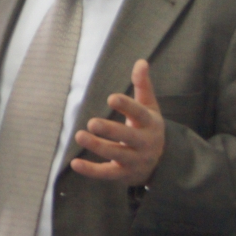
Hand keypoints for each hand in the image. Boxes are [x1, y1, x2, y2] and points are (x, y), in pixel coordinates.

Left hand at [71, 59, 163, 185]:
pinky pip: (106, 173)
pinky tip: (74, 163)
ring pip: (116, 155)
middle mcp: (144, 143)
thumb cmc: (148, 128)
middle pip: (128, 137)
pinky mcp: (123, 174)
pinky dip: (90, 170)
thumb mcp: (150, 107)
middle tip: (92, 122)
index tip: (111, 98)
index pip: (140, 114)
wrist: (161, 162)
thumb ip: (143, 86)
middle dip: (111, 131)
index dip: (127, 106)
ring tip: (79, 135)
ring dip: (97, 146)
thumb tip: (141, 61)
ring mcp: (134, 160)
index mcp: (150, 124)